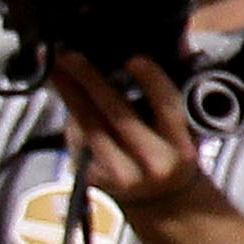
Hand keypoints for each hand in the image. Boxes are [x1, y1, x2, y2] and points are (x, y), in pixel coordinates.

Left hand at [45, 52, 228, 223]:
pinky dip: (69, 113)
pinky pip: (78, 139)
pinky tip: (62, 91)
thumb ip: (174, 91)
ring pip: (91, 128)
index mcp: (181, 146)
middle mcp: (152, 163)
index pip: (167, 109)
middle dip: (92, 82)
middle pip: (119, 117)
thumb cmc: (174, 152)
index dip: (152, 83)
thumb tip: (176, 42)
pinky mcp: (95, 179)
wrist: (163, 201)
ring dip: (70, 94)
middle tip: (71, 55)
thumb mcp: (187, 129)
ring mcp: (120, 174)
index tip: (134, 58)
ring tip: (56, 68)